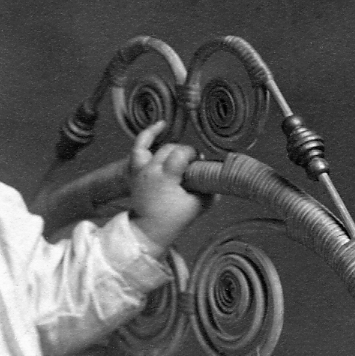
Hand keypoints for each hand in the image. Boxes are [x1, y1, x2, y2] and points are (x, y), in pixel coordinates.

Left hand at [128, 122, 211, 252]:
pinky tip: (160, 125)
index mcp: (164, 178)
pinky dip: (148, 135)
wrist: (148, 231)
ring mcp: (140, 169)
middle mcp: (150, 170)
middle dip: (184, 154)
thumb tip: (219, 177)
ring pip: (155, 146)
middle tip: (192, 167)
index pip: (180, 154)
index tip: (198, 165)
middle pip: (170, 149)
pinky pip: (138, 147)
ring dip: (170, 148)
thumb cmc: (172, 219)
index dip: (192, 155)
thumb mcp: (197, 206)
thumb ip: (210, 191)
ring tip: (180, 151)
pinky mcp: (135, 171)